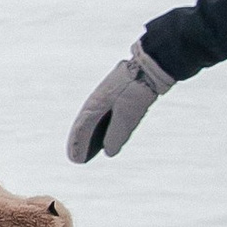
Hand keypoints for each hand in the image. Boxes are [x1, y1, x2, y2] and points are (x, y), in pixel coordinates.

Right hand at [65, 44, 174, 164]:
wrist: (151, 66)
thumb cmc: (138, 89)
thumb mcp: (127, 115)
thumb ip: (117, 134)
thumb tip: (109, 151)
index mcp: (95, 105)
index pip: (82, 129)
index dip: (78, 145)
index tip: (75, 160)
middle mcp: (97, 100)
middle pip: (86, 125)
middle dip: (81, 141)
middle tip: (77, 158)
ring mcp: (107, 96)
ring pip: (96, 120)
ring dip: (92, 135)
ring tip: (91, 149)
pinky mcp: (118, 94)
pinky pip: (106, 115)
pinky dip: (103, 127)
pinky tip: (108, 132)